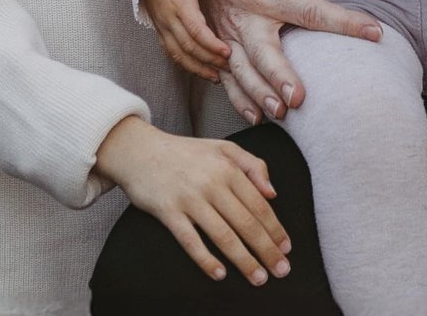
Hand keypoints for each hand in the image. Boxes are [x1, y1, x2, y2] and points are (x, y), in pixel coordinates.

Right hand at [94, 115, 288, 286]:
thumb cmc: (185, 152)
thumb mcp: (224, 147)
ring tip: (259, 278)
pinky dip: (206, 259)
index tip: (287, 248)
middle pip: (246, 222)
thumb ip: (253, 165)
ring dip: (243, 260)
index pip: (259, 204)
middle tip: (281, 270)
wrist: (140, 151)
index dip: (275, 228)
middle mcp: (212, 183)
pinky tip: (219, 274)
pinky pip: (190, 241)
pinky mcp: (168, 212)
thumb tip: (273, 193)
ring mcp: (190, 199)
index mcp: (228, 168)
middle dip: (266, 249)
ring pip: (223, 235)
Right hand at [141, 0, 255, 80]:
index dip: (211, 44)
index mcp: (179, 2)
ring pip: (178, 54)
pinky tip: (200, 69)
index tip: (227, 52)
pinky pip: (171, 53)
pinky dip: (186, 64)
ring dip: (197, 67)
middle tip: (228, 67)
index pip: (195, 30)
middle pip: (188, 47)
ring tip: (216, 76)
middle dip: (208, 59)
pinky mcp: (160, 31)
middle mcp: (168, 18)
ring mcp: (162, 26)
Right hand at [189, 0, 384, 124]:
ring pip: (240, 69)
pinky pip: (224, 76)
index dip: (344, 21)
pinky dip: (237, 97)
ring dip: (257, 92)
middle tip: (298, 99)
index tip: (375, 33)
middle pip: (263, 49)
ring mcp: (227, 34)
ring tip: (279, 112)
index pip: (312, 10)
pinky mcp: (215, 47)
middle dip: (279, 75)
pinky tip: (255, 114)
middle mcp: (246, 16)